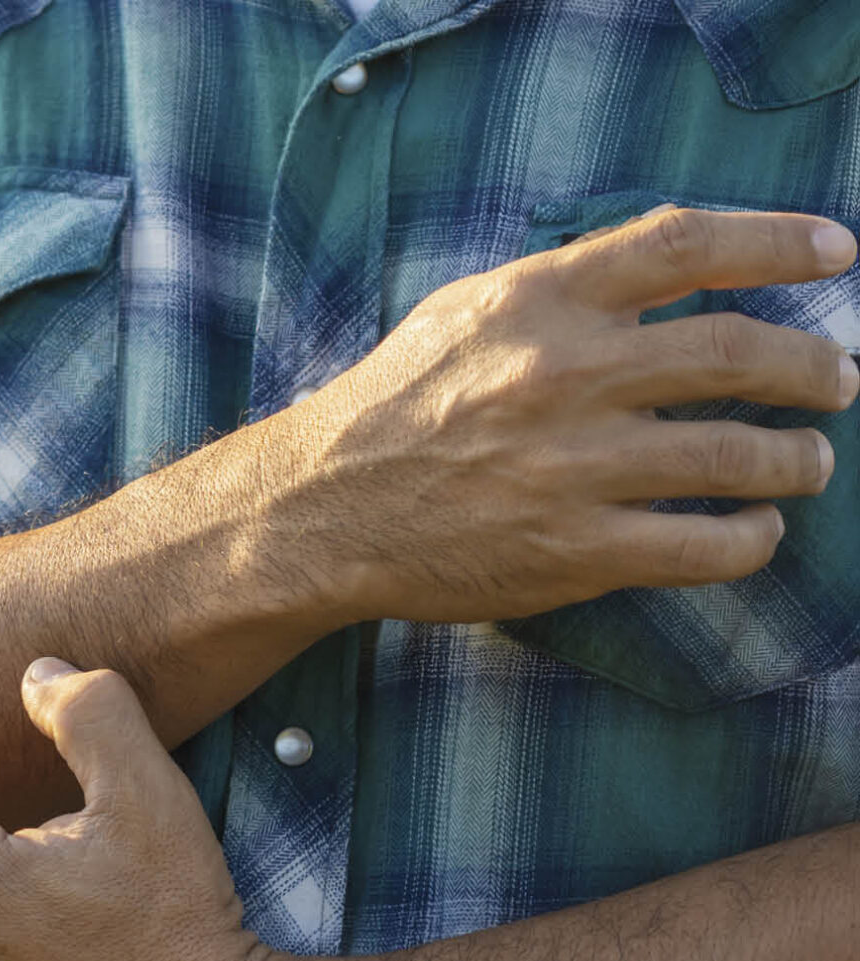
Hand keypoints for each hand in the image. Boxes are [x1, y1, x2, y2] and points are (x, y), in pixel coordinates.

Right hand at [253, 205, 858, 623]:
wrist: (319, 510)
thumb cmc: (393, 407)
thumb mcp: (464, 314)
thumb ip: (562, 289)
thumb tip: (668, 271)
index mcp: (536, 303)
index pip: (686, 245)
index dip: (778, 241)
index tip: (836, 250)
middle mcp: (561, 376)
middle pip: (738, 352)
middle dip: (814, 367)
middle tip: (837, 380)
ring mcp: (572, 468)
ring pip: (740, 456)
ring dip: (798, 458)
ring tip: (807, 461)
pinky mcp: (573, 550)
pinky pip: (706, 546)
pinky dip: (752, 537)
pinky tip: (755, 530)